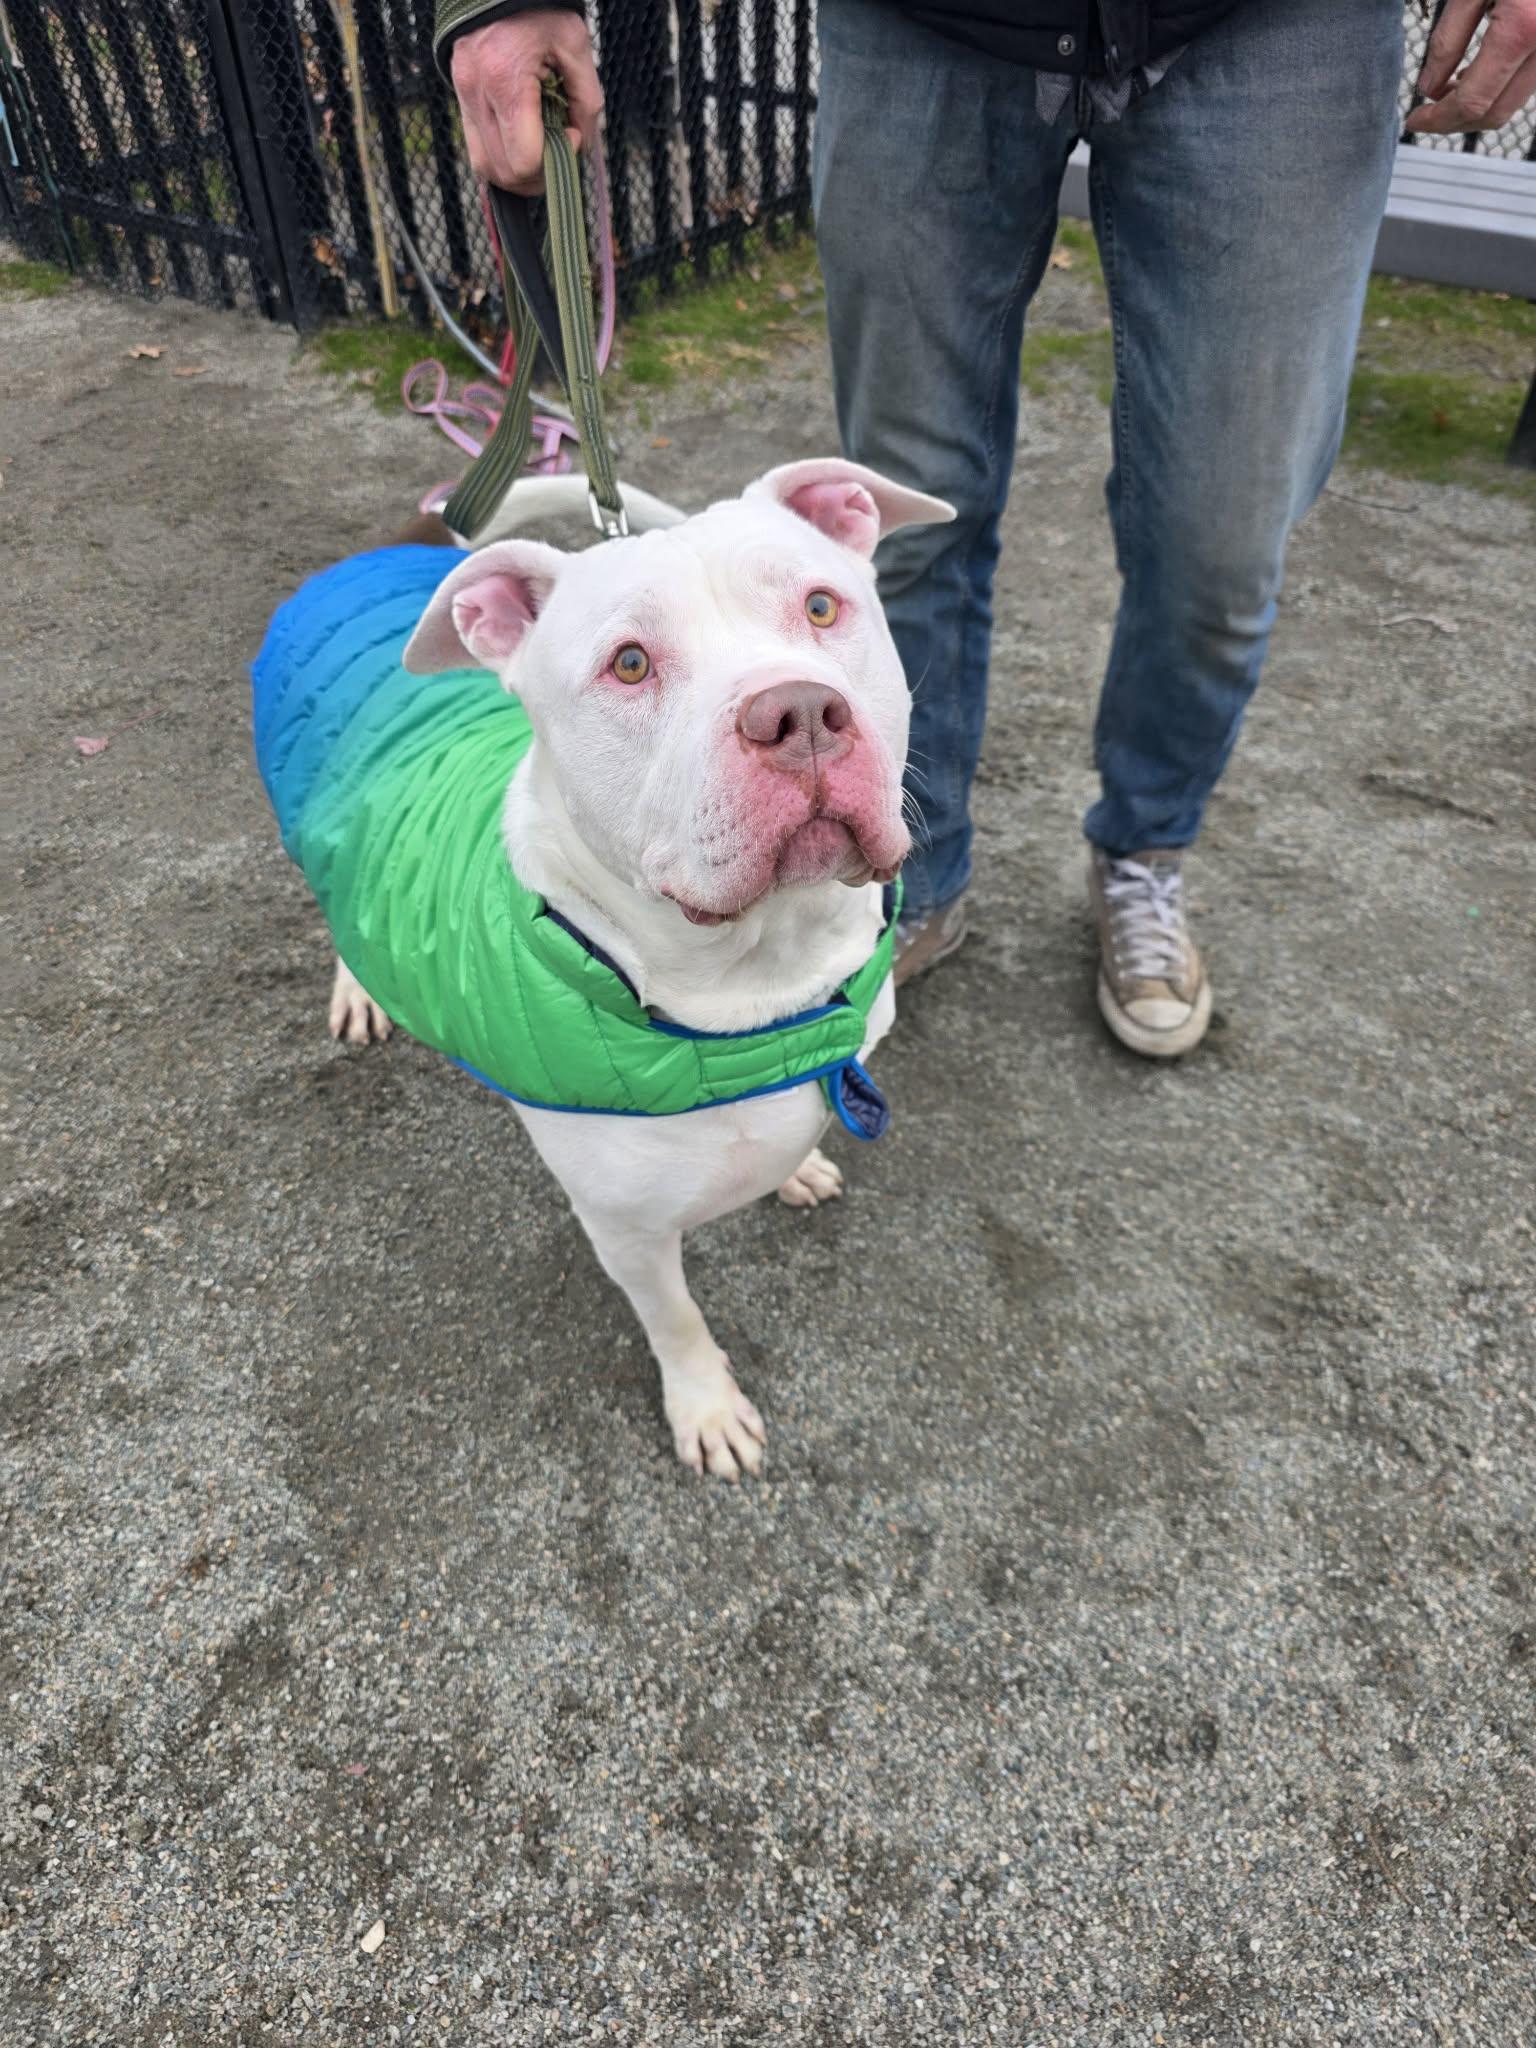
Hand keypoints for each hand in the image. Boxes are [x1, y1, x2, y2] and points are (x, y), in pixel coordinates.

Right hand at [450, 10, 602, 193]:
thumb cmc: (538, 6)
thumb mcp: (574, 44)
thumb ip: (586, 100)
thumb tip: (583, 144)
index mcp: (506, 81)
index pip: (524, 160)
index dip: (553, 161)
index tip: (571, 134)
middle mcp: (478, 94)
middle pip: (504, 173)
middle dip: (538, 175)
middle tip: (560, 149)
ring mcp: (464, 97)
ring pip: (486, 168)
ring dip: (518, 173)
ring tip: (542, 151)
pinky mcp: (461, 97)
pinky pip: (478, 148)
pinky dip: (503, 156)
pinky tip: (524, 140)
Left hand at [1406, 0, 1535, 132]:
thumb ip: (1449, 37)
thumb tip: (1430, 88)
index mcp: (1523, 29)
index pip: (1473, 101)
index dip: (1438, 119)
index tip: (1415, 119)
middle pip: (1497, 113)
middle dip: (1456, 121)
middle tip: (1427, 115)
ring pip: (1515, 101)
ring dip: (1479, 106)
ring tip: (1448, 91)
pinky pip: (1529, 80)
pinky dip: (1500, 87)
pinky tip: (1477, 73)